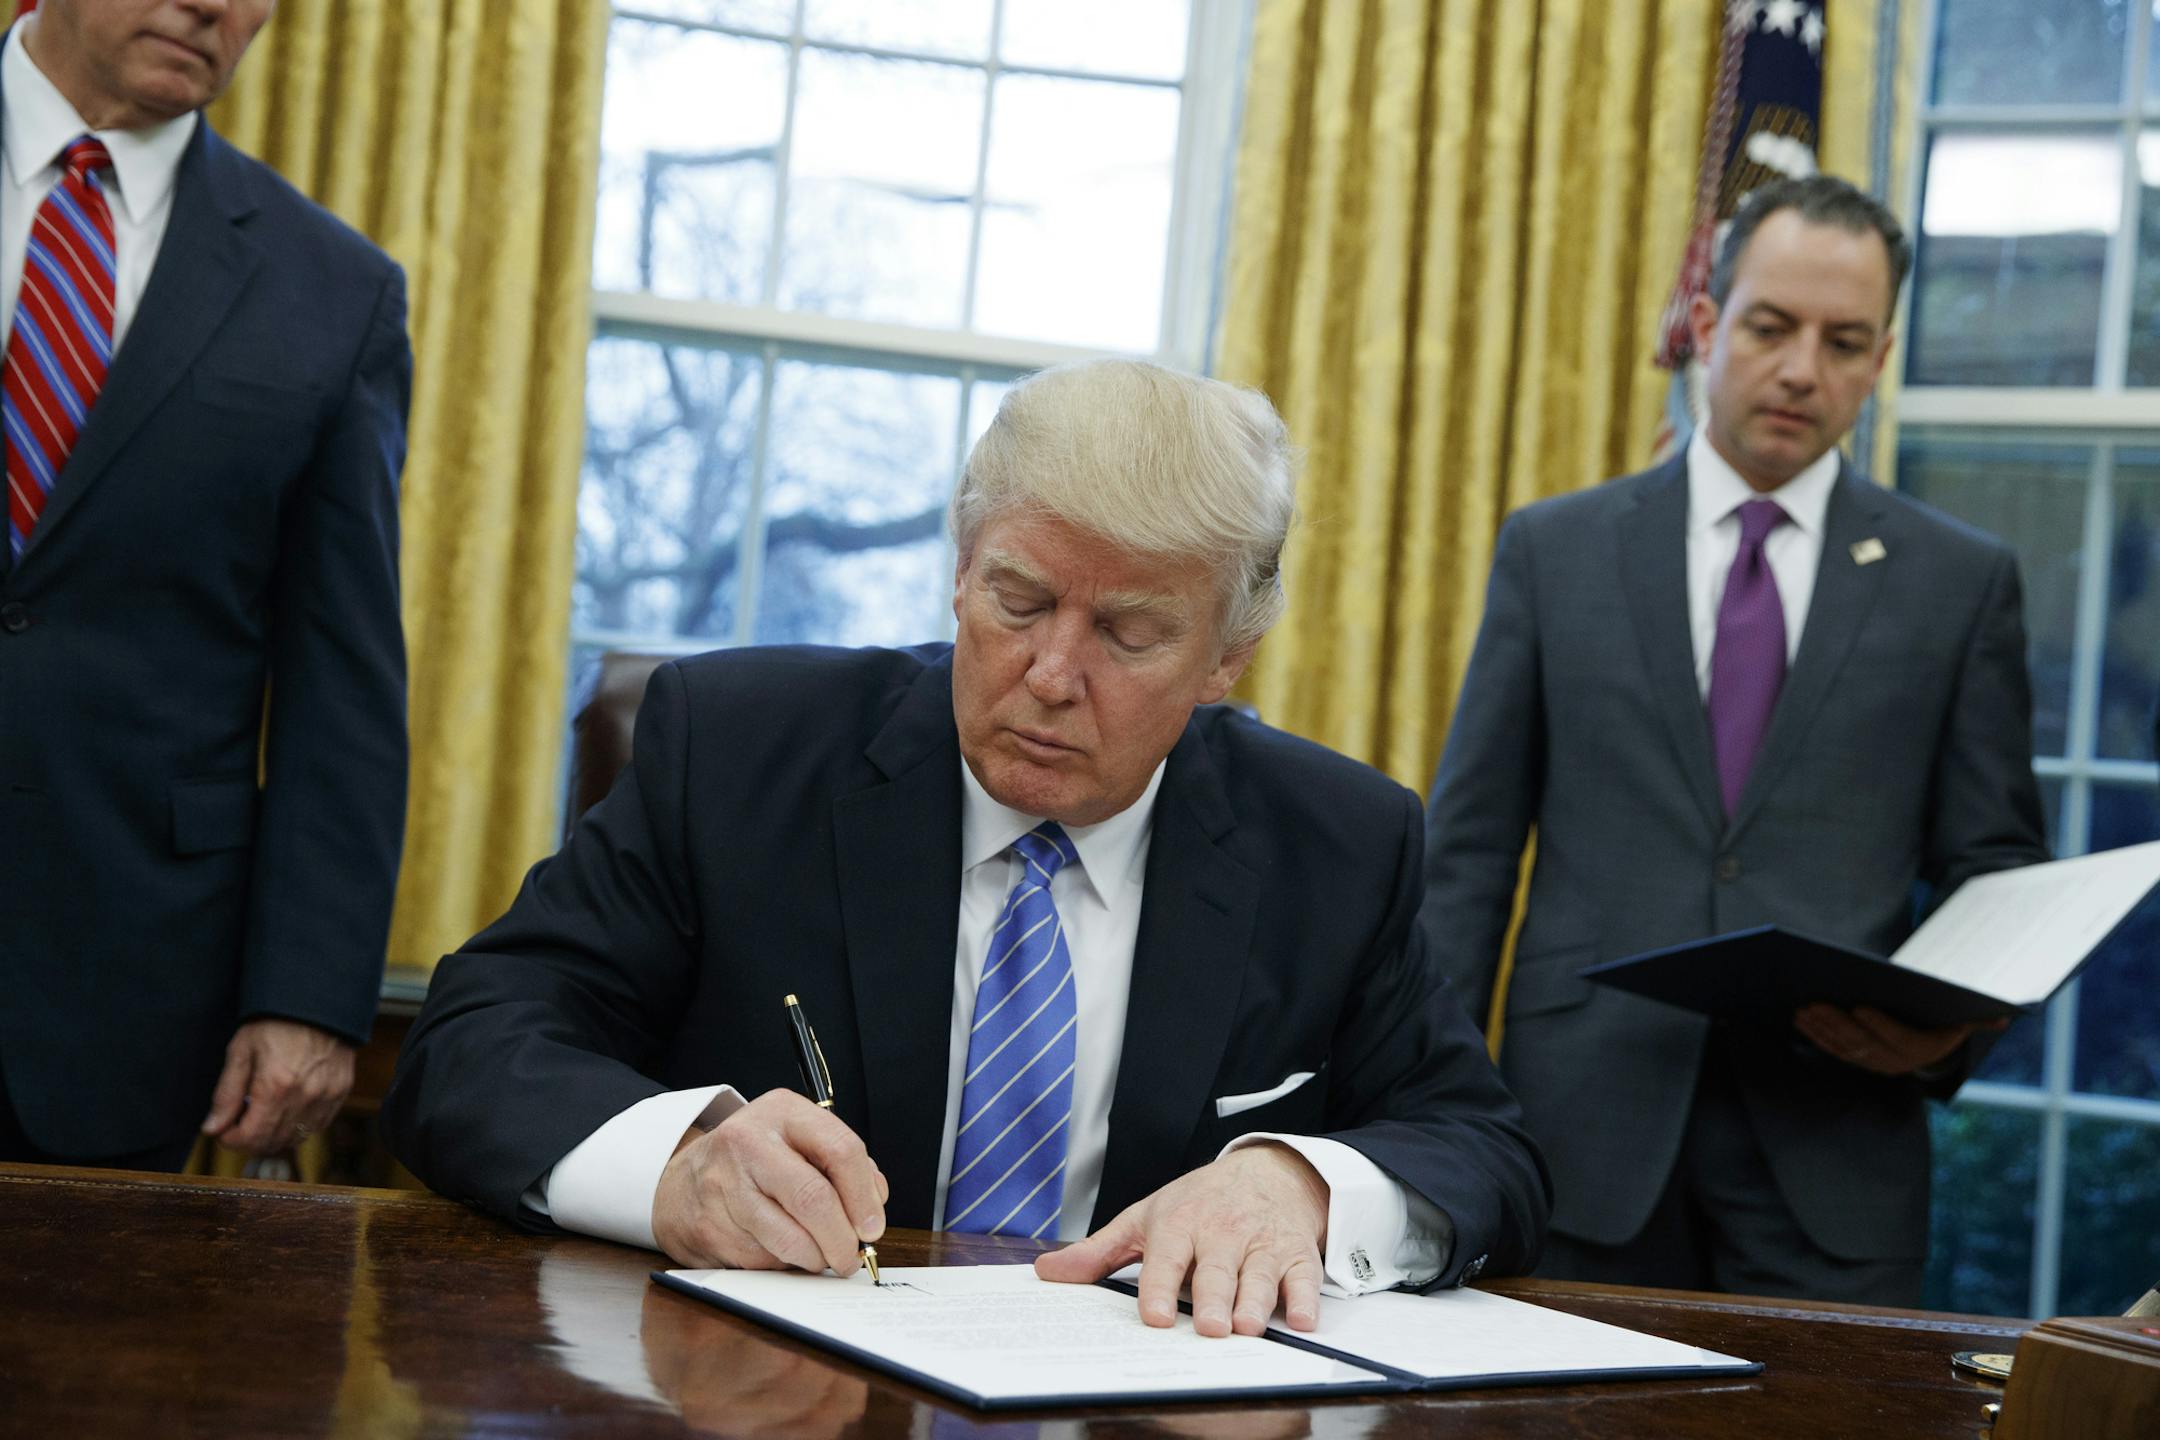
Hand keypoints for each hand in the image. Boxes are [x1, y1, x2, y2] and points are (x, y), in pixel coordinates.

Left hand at [200, 1018, 354, 1153]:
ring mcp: (327, 1096)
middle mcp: (305, 1096)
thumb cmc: (275, 1022)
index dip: (230, 1140)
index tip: (223, 1131)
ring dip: (274, 1137)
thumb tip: (212, 1128)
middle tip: (238, 1125)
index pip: (251, 1138)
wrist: (317, 1002)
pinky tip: (286, 1112)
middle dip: (250, 1141)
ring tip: (261, 1118)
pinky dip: (298, 1127)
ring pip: (296, 1138)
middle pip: (272, 1142)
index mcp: (276, 1086)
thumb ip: (225, 1094)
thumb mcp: (241, 1051)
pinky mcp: (341, 1091)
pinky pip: (318, 1125)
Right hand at [651, 1089, 887, 1275]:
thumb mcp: (798, 1141)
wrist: (682, 1183)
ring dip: (817, 1259)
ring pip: (790, 1238)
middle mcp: (750, 1142)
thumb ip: (840, 1165)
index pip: (840, 1149)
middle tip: (851, 1257)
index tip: (872, 1226)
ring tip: (823, 1258)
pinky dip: (785, 1264)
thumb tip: (872, 1207)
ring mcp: (724, 1185)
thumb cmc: (756, 1162)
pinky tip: (784, 1252)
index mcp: (783, 1112)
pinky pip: (764, 1259)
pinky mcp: (710, 1226)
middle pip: (814, 1198)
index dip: (863, 1196)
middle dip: (842, 1239)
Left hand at [1033, 1142, 1329, 1337]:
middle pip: (1217, 1271)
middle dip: (1214, 1298)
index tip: (1156, 1317)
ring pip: (1260, 1275)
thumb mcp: (1145, 1218)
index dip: (1160, 1288)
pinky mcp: (1297, 1253)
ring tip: (1247, 1327)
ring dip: (1256, 1302)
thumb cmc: (1198, 1202)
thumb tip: (1047, 1273)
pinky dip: (1306, 1298)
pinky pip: (1304, 1277)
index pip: (1166, 1259)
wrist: (1268, 1170)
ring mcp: (1262, 1243)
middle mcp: (1221, 1233)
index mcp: (1179, 1225)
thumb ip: (1098, 1251)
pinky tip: (1302, 1319)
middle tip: (1211, 1328)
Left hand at [1793, 1004, 2005, 1076]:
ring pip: (1843, 1046)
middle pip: (1864, 1043)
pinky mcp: (1854, 1059)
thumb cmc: (1943, 1023)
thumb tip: (2006, 1015)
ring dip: (1821, 1028)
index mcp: (1922, 1049)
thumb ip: (1979, 1018)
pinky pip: (1832, 1048)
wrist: (1930, 1050)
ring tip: (1803, 1007)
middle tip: (1816, 1002)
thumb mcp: (1964, 1020)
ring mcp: (1872, 1062)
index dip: (1879, 1024)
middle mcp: (1895, 1062)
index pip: (1899, 1038)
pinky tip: (1800, 1018)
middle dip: (1838, 1023)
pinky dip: (1815, 1035)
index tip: (1859, 1005)